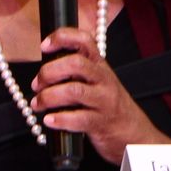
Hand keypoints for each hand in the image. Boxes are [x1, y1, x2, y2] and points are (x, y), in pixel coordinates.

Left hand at [30, 26, 170, 164]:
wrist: (133, 132)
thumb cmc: (109, 105)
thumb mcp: (97, 81)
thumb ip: (77, 71)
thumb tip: (44, 70)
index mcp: (100, 66)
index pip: (85, 40)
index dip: (63, 38)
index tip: (44, 45)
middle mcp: (103, 80)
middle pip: (75, 64)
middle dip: (49, 72)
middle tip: (37, 84)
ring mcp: (103, 101)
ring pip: (74, 91)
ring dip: (49, 97)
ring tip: (38, 104)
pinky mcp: (100, 122)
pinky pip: (78, 119)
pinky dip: (60, 119)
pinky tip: (49, 120)